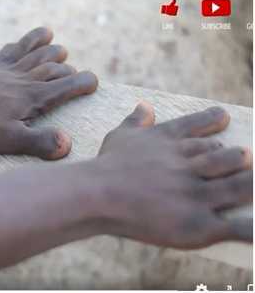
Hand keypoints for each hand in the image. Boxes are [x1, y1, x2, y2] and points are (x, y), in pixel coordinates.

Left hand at [0, 27, 97, 159]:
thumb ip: (40, 142)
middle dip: (69, 71)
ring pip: (40, 52)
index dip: (84, 83)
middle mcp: (26, 78)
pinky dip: (31, 39)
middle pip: (55, 67)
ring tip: (62, 53)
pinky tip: (39, 38)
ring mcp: (11, 67)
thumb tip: (67, 143)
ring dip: (53, 51)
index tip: (93, 84)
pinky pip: (17, 44)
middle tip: (74, 78)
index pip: (67, 85)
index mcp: (34, 96)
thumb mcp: (11, 140)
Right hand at [95, 102, 251, 247]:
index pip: (198, 126)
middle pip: (227, 156)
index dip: (214, 120)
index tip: (224, 116)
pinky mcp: (199, 223)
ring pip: (239, 186)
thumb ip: (135, 122)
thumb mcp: (119, 136)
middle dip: (238, 157)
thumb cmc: (105, 166)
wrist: (97, 194)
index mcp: (170, 141)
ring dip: (251, 184)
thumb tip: (144, 106)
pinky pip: (237, 228)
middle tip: (245, 157)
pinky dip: (253, 229)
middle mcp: (190, 164)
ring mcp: (197, 193)